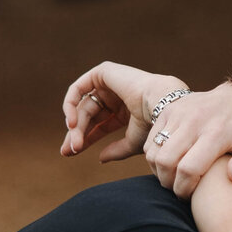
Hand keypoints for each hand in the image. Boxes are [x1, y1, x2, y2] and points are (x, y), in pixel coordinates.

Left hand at [60, 62, 186, 162]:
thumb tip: (100, 159)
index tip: (72, 153)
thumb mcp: (133, 142)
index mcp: (124, 110)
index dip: (85, 139)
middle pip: (87, 117)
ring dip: (76, 126)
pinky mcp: (103, 72)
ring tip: (75, 142)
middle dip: (76, 134)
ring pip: (82, 106)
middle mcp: (115, 95)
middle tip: (68, 151)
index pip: (98, 126)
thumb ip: (116, 151)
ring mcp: (109, 82)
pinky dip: (71, 105)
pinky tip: (73, 123)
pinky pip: (79, 88)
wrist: (163, 106)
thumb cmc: (155, 124)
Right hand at [143, 81, 231, 198]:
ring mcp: (177, 114)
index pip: (189, 168)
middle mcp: (193, 122)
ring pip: (154, 153)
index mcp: (215, 133)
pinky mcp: (167, 111)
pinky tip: (169, 163)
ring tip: (173, 177)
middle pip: (166, 162)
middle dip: (169, 183)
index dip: (185, 188)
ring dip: (159, 172)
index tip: (190, 196)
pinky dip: (154, 158)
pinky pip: (150, 142)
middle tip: (179, 189)